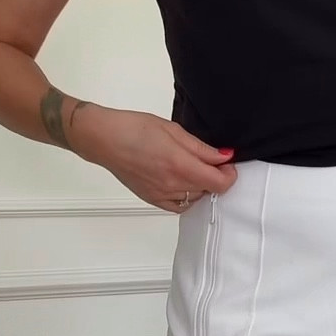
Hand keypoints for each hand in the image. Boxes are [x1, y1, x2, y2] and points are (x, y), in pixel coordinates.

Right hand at [70, 106, 237, 211]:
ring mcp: (162, 195)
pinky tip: (182, 182)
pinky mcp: (152, 199)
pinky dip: (187, 197)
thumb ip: (201, 148)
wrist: (105, 139)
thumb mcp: (174, 130)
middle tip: (210, 160)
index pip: (220, 183)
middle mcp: (173, 185)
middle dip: (215, 176)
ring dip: (201, 186)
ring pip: (195, 198)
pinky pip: (179, 206)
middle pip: (209, 190)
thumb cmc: (134, 128)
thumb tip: (223, 157)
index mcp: (180, 165)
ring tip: (192, 168)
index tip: (227, 163)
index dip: (229, 174)